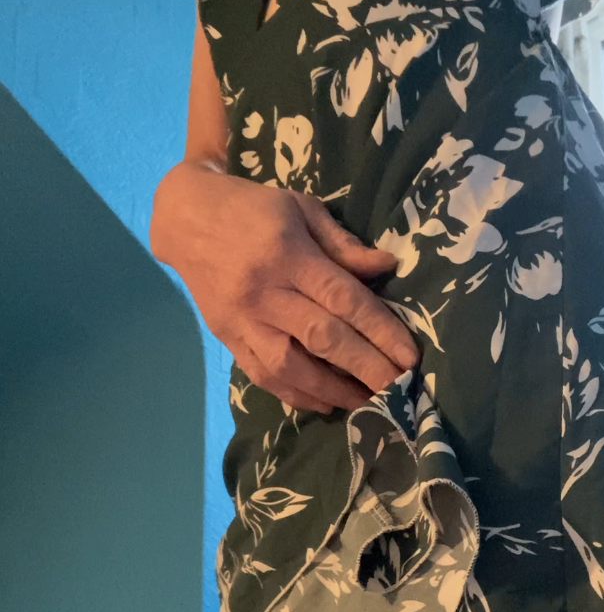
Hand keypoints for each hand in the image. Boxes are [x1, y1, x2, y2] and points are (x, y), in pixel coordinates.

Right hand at [151, 162, 420, 413]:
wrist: (185, 218)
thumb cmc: (253, 208)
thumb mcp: (301, 208)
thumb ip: (342, 244)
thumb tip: (386, 267)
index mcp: (287, 253)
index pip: (342, 298)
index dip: (379, 330)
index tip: (409, 357)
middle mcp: (264, 292)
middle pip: (322, 337)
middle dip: (365, 368)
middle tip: (399, 390)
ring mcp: (241, 319)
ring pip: (290, 365)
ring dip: (332, 390)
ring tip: (367, 404)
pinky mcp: (227, 338)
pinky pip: (262, 375)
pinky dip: (296, 394)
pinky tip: (325, 404)